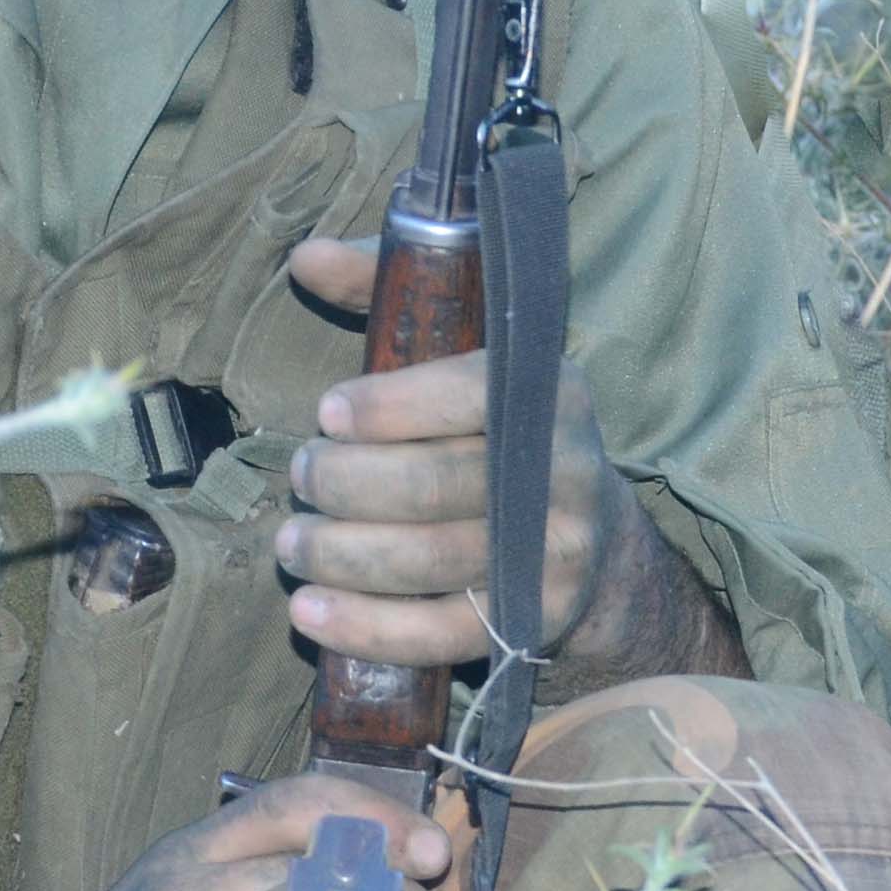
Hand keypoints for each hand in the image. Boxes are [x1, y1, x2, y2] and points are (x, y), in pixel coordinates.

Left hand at [277, 235, 748, 692]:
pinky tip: (309, 610)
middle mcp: (562, 471)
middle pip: (430, 485)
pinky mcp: (535, 620)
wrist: (598, 538)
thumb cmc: (498, 427)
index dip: (386, 408)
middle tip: (301, 477)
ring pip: (424, 561)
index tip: (327, 414)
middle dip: (343, 484)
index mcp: (548, 390)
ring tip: (292, 541)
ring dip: (337, 554)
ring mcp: (555, 553)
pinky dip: (364, 627)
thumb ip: (387, 289)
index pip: (465, 395)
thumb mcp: (464, 349)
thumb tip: (303, 255)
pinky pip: (438, 634)